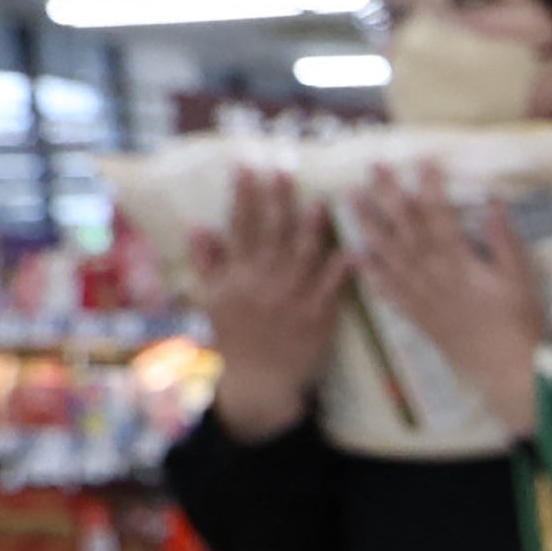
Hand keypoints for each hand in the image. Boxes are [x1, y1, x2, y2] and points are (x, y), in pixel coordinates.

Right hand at [192, 170, 348, 442]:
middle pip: (273, 235)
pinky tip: (353, 251)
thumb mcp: (213, 299)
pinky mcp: (318, 319)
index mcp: (238, 277)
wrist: (259, 383)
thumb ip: (207, 262)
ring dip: (311, 230)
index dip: (244, 197)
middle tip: (284, 170)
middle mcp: (264, 285)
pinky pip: (331, 291)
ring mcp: (292, 302)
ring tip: (319, 203)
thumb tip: (198, 226)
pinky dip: (341, 271)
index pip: (240, 228)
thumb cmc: (236, 336)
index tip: (247, 167)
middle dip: (278, 201)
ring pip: (302, 258)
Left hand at [348, 161, 548, 433]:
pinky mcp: (417, 316)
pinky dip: (371, 273)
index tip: (423, 160)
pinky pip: (388, 292)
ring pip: (388, 255)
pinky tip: (356, 255)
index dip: (429, 186)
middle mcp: (433, 276)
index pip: (439, 216)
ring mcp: (421, 297)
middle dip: (388, 195)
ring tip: (352, 200)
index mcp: (459, 263)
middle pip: (406, 229)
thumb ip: (504, 240)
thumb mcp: (521, 278)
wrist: (505, 370)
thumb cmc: (519, 322)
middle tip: (373, 167)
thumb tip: (493, 202)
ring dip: (369, 225)